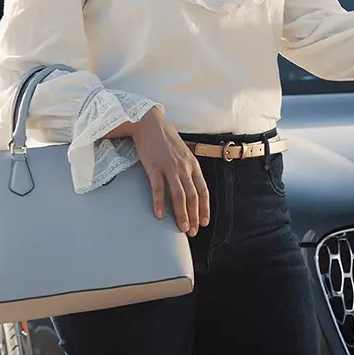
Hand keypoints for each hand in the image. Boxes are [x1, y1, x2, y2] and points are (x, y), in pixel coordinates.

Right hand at [130, 107, 209, 235]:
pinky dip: (160, 203)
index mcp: (193, 164)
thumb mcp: (183, 152)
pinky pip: (158, 188)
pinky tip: (159, 215)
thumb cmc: (165, 139)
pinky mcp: (154, 167)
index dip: (204, 208)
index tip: (204, 222)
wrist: (149, 123)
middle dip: (194, 216)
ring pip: (179, 195)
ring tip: (182, 228)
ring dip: (181, 214)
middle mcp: (184, 167)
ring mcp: (169, 167)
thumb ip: (187, 168)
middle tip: (192, 231)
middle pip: (193, 196)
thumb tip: (190, 185)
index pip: (203, 190)